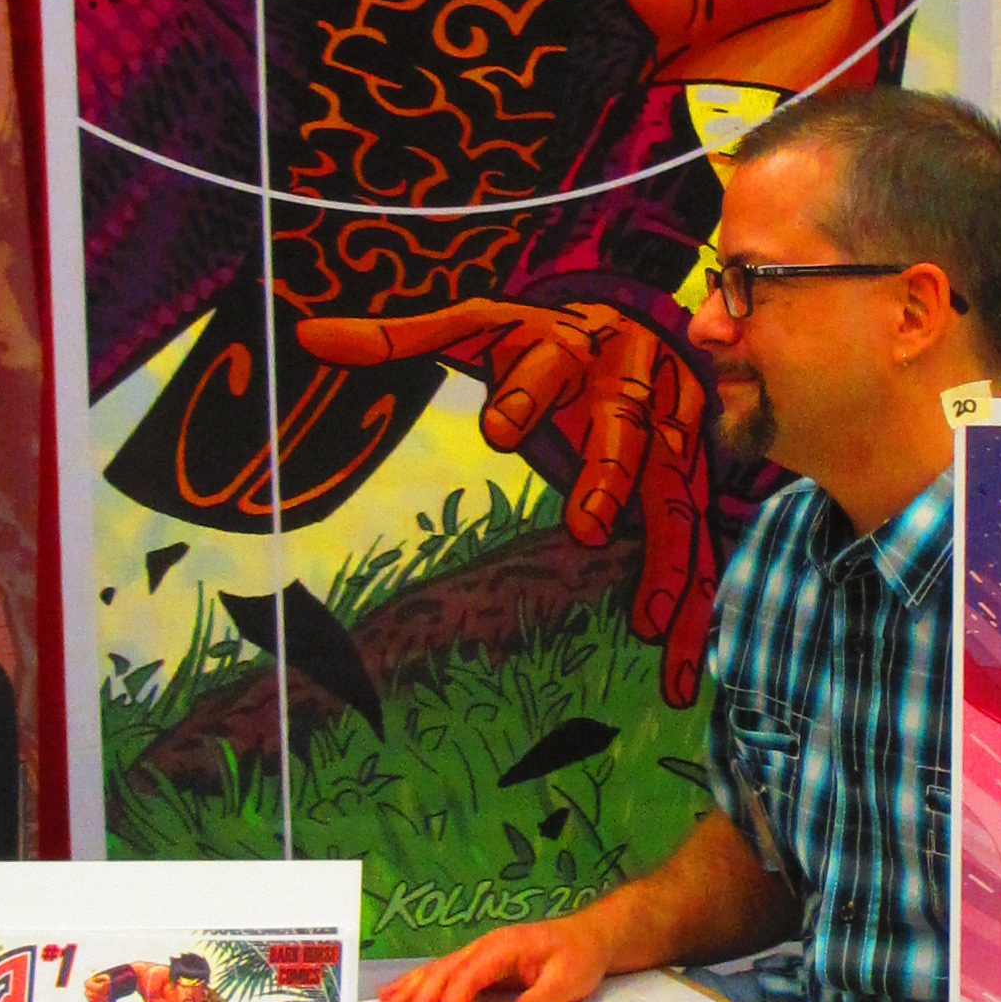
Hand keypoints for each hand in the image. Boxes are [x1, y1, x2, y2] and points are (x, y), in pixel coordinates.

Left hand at [279, 294, 715, 702]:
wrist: (637, 328)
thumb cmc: (541, 338)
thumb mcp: (477, 328)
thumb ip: (401, 337)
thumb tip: (303, 336)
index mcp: (571, 346)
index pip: (548, 362)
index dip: (525, 393)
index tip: (496, 427)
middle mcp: (630, 390)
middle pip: (625, 429)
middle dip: (608, 475)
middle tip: (587, 525)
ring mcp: (671, 442)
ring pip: (675, 500)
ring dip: (667, 562)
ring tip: (649, 623)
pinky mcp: (689, 487)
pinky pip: (697, 551)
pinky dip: (694, 611)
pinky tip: (679, 673)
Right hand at [373, 916, 610, 1001]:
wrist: (590, 938)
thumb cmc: (580, 957)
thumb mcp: (571, 978)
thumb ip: (545, 998)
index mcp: (502, 948)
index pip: (467, 978)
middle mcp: (484, 947)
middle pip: (442, 974)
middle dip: (416, 1001)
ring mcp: (480, 953)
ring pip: (436, 971)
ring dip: (408, 991)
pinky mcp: (480, 963)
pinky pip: (443, 973)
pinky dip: (418, 984)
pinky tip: (399, 994)